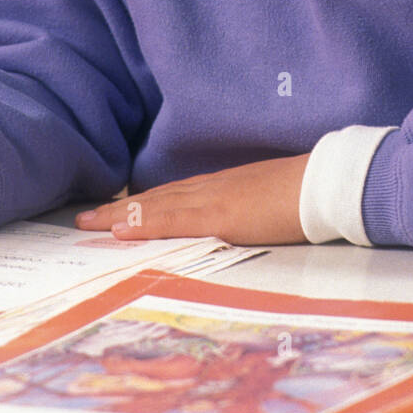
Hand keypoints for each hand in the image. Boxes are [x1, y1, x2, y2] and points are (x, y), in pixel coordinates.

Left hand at [75, 154, 311, 246]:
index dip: (142, 203)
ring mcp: (215, 200)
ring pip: (157, 206)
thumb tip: (242, 222)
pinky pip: (175, 220)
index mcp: (225, 186)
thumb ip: (252, 209)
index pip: (174, 195)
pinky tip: (121, 230)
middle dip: (119, 209)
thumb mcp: (272, 202)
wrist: (328, 183)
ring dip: (120, 215)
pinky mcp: (221, 216)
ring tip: (89, 223)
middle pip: (156, 198)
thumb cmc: (310, 193)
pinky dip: (144, 224)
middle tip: (83, 218)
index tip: (115, 210)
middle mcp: (213, 188)